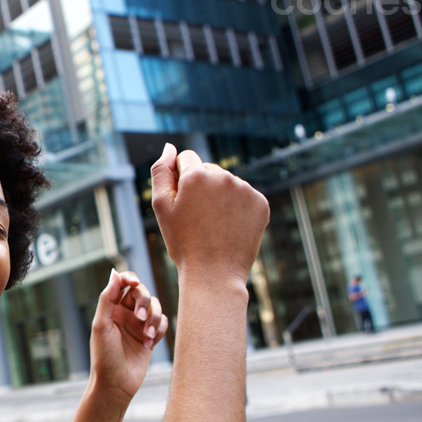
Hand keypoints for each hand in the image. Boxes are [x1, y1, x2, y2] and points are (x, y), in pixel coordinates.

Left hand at [88, 269, 167, 403]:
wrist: (116, 384)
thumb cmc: (104, 356)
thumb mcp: (101, 326)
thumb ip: (108, 299)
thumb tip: (115, 274)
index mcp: (110, 309)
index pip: (122, 284)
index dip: (130, 278)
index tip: (134, 283)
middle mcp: (124, 314)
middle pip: (141, 292)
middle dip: (143, 301)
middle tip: (138, 317)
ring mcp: (138, 325)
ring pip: (155, 307)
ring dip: (154, 318)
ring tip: (146, 335)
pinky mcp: (150, 336)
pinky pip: (162, 323)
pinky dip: (158, 330)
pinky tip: (148, 344)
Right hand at [151, 144, 268, 285]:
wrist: (214, 273)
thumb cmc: (182, 242)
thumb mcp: (161, 207)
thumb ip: (161, 172)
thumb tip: (169, 147)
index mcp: (196, 175)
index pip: (186, 158)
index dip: (180, 179)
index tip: (182, 202)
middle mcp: (223, 176)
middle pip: (208, 170)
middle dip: (201, 186)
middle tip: (196, 218)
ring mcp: (245, 189)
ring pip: (227, 183)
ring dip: (219, 196)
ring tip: (213, 224)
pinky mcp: (261, 203)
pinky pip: (244, 196)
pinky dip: (237, 207)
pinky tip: (229, 226)